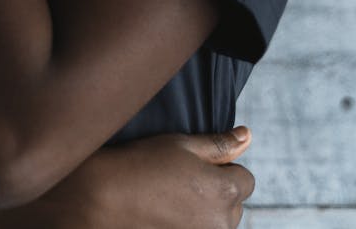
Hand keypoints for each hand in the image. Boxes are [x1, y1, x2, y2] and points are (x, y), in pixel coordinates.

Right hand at [41, 127, 254, 228]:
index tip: (199, 164)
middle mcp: (221, 222)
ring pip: (220, 221)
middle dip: (218, 190)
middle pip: (236, 203)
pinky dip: (192, 222)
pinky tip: (169, 212)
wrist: (107, 197)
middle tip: (184, 178)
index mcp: (224, 191)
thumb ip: (220, 144)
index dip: (225, 167)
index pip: (246, 179)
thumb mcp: (184, 144)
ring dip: (207, 209)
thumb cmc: (144, 164)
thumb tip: (248, 135)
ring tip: (174, 195)